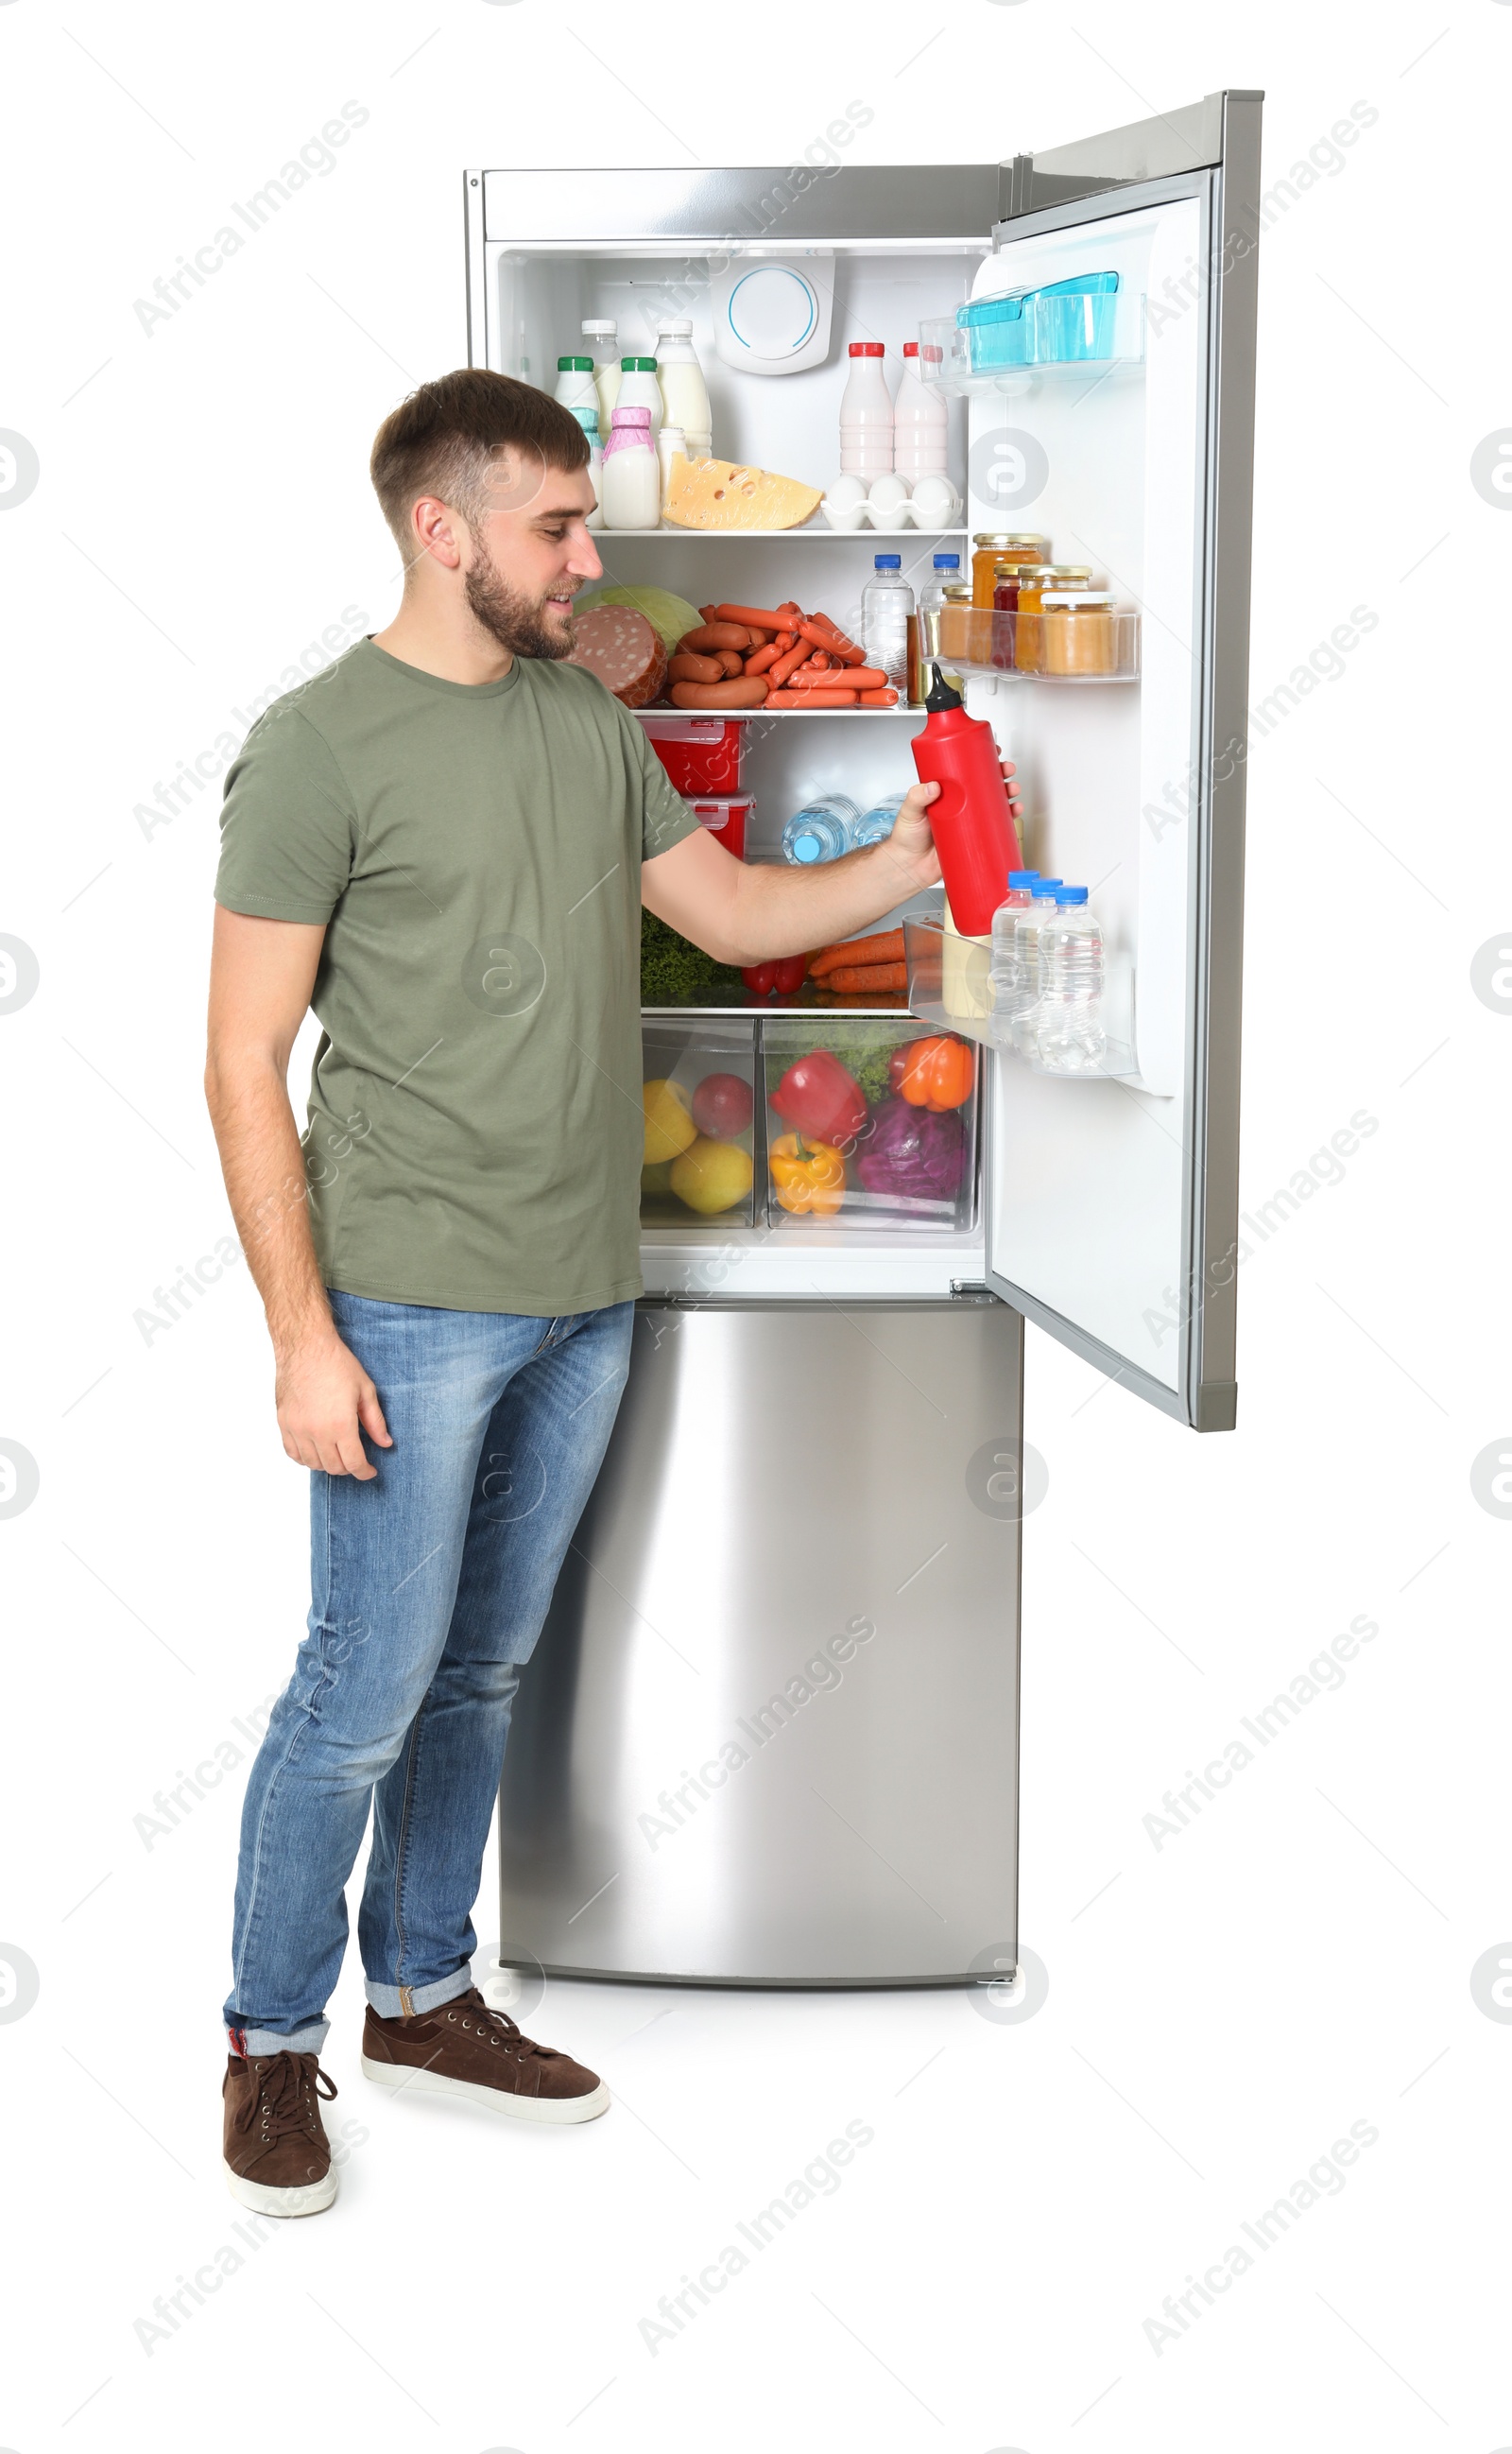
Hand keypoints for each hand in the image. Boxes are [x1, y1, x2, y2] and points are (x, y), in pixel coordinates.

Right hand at [276, 1331, 392, 1477]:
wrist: (305, 1346)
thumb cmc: (337, 1364)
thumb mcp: (365, 1390)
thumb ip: (376, 1421)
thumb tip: (386, 1443)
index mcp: (340, 1425)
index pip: (353, 1464)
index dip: (365, 1472)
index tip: (370, 1471)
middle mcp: (316, 1431)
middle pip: (333, 1467)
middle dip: (349, 1468)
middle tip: (356, 1459)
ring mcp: (296, 1428)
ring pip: (312, 1464)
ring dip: (327, 1464)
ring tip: (337, 1453)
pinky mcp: (283, 1422)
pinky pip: (292, 1452)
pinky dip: (305, 1457)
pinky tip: (316, 1450)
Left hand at [885, 757, 1022, 889]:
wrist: (910, 867)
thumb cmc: (906, 837)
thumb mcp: (909, 811)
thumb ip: (917, 797)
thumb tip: (933, 786)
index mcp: (946, 792)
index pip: (966, 769)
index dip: (982, 758)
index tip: (992, 750)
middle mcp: (961, 803)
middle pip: (986, 783)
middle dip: (1001, 773)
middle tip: (1005, 770)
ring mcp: (969, 820)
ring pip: (994, 802)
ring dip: (1008, 793)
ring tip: (1011, 790)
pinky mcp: (975, 838)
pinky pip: (996, 826)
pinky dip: (1008, 817)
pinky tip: (1014, 811)